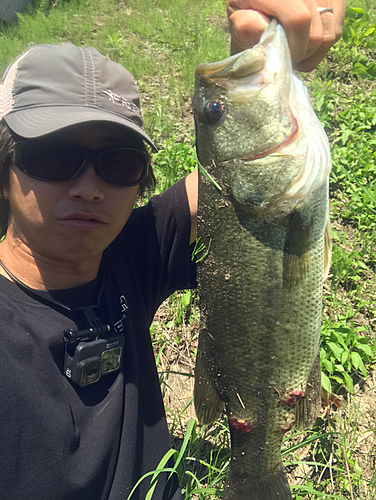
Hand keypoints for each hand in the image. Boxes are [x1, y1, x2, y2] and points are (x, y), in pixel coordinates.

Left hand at [227, 0, 345, 70]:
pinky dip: (323, 45)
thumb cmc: (247, 13)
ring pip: (329, 34)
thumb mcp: (238, 19)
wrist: (260, 5)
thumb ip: (246, 25)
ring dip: (313, 52)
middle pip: (316, 32)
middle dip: (302, 53)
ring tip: (296, 51)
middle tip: (288, 57)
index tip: (284, 58)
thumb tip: (266, 32)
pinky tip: (307, 44)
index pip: (298, 19)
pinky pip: (337, 29)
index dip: (294, 47)